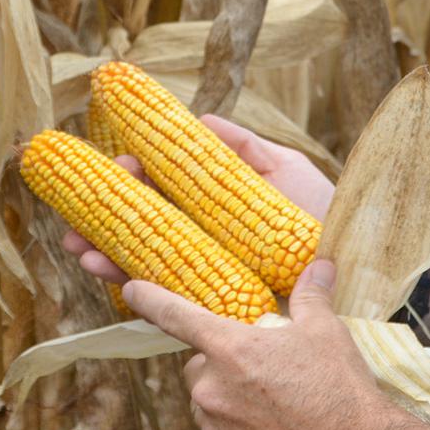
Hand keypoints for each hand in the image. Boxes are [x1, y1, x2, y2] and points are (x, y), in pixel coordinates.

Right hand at [66, 113, 336, 285]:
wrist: (357, 271)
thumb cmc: (326, 218)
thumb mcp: (286, 171)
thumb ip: (242, 148)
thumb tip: (198, 121)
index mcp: (219, 208)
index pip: (165, 192)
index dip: (135, 181)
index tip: (116, 166)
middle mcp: (207, 241)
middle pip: (143, 227)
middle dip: (103, 220)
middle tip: (72, 211)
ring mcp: (207, 275)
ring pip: (142, 263)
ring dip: (103, 253)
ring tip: (76, 247)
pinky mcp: (212, 308)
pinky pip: (162, 299)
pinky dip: (129, 288)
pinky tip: (107, 274)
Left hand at [123, 260, 396, 429]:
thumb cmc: (340, 388)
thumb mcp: (326, 331)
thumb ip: (311, 296)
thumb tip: (319, 266)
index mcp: (230, 350)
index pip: (175, 316)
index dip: (149, 299)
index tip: (129, 289)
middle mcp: (213, 389)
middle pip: (199, 364)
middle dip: (222, 360)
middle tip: (265, 362)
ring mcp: (218, 428)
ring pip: (210, 400)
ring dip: (230, 394)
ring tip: (276, 396)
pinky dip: (241, 423)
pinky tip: (278, 424)